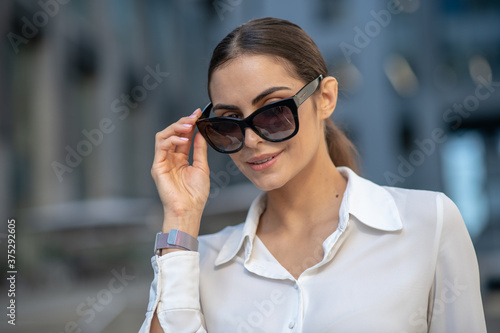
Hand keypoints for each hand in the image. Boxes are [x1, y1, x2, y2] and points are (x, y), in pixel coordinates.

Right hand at [151, 109, 209, 235]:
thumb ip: (199, 149)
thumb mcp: (202, 167)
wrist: (189, 209)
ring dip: (176, 128)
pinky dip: (172, 140)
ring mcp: (162, 162)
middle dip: (183, 122)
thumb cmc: (195, 194)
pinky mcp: (157, 167)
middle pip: (171, 133)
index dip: (189, 124)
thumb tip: (200, 132)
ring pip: (163, 136)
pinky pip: (161, 147)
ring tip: (188, 125)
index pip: (183, 136)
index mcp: (180, 159)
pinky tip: (183, 139)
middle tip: (194, 116)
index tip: (199, 114)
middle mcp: (170, 158)